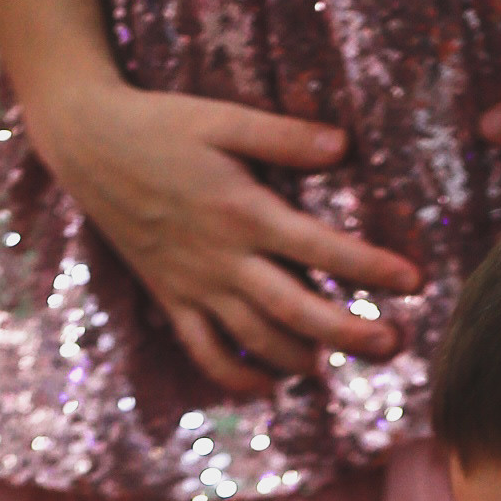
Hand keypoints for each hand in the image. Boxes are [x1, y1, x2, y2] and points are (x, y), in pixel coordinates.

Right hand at [36, 81, 421, 395]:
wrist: (85, 141)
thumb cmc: (159, 122)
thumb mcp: (222, 118)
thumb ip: (284, 137)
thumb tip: (344, 146)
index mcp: (243, 210)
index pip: (322, 248)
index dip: (371, 268)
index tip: (414, 282)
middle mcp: (223, 258)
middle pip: (298, 311)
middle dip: (350, 332)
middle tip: (393, 344)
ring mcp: (195, 284)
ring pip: (257, 340)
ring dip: (302, 358)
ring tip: (337, 362)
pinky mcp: (170, 297)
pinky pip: (206, 351)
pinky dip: (237, 375)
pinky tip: (270, 382)